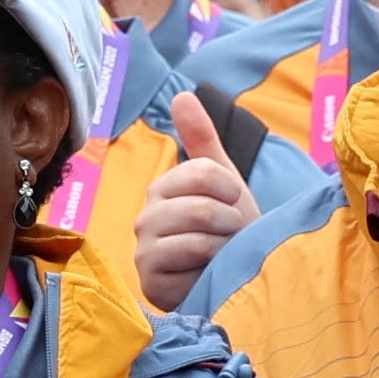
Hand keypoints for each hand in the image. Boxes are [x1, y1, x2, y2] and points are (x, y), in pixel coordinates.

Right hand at [128, 91, 255, 310]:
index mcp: (161, 188)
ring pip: (198, 239)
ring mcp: (144, 251)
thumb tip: (182, 95)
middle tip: (231, 235)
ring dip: (225, 249)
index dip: (231, 189)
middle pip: (201, 208)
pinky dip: (210, 272)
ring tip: (223, 254)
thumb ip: (202, 139)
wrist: (228, 279)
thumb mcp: (222, 181)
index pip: (202, 172)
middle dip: (231, 224)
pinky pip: (191, 268)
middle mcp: (145, 217)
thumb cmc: (227, 230)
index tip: (234, 203)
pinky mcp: (151, 282)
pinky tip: (207, 275)